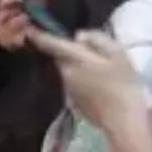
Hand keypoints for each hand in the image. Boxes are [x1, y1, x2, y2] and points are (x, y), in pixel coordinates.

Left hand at [29, 27, 149, 131]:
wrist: (123, 122)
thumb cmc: (123, 85)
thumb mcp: (118, 54)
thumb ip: (97, 39)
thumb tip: (79, 36)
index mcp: (75, 59)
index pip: (51, 43)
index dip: (38, 35)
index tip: (28, 29)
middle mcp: (66, 74)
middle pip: (62, 57)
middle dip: (71, 52)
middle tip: (93, 53)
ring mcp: (68, 90)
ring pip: (69, 71)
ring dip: (78, 67)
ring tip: (102, 72)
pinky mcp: (74, 103)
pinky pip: (75, 85)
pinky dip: (83, 81)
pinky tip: (101, 87)